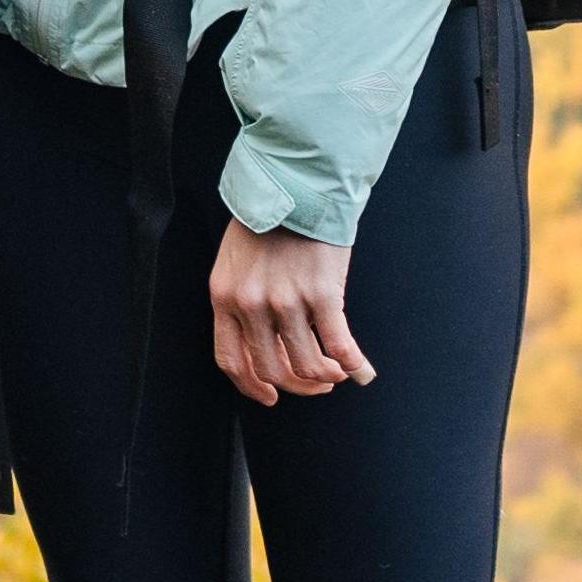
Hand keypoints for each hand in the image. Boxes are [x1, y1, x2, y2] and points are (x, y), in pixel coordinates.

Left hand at [211, 221, 372, 404]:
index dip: (252, 386)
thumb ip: (242, 302)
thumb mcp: (236, 264)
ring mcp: (286, 300)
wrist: (296, 186)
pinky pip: (338, 344)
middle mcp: (251, 304)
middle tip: (315, 383)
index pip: (231, 359)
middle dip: (296, 385)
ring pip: (305, 364)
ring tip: (335, 373)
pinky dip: (350, 363)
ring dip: (324, 376)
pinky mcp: (321, 293)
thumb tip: (270, 345)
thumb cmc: (267, 222)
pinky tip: (358, 367)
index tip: (270, 395)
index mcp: (224, 297)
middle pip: (270, 369)